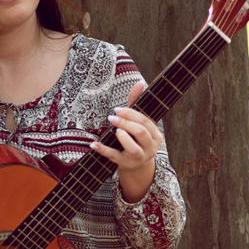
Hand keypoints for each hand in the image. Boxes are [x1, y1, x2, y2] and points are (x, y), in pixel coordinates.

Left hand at [91, 82, 160, 202]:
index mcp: (155, 136)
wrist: (135, 165)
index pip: (145, 121)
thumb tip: (140, 83)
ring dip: (123, 137)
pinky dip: (103, 150)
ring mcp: (139, 158)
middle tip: (112, 117)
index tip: (117, 109)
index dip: (131, 114)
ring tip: (115, 130)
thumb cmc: (136, 140)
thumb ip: (136, 104)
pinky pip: (114, 157)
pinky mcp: (126, 164)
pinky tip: (93, 144)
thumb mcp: (138, 124)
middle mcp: (150, 148)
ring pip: (133, 148)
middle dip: (126, 123)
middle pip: (141, 132)